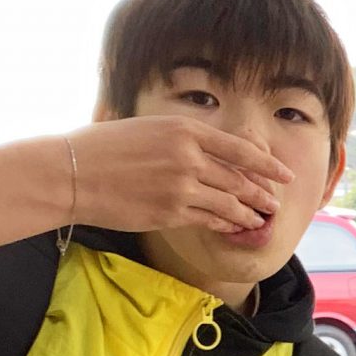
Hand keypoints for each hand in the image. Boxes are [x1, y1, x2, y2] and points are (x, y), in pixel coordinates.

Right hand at [56, 116, 290, 237]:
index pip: (240, 149)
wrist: (72, 173)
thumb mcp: (148, 128)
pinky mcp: (170, 213)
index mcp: (185, 130)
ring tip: (259, 219)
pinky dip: (225, 224)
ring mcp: (181, 187)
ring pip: (229, 204)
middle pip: (239, 179)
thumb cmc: (104, 147)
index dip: (267, 165)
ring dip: (248, 214)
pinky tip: (233, 226)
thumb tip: (209, 151)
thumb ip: (181, 139)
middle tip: (274, 203)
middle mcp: (188, 157)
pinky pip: (209, 221)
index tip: (284, 174)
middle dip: (261, 194)